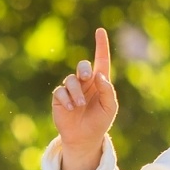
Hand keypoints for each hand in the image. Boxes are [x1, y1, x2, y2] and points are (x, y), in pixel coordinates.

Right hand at [52, 27, 116, 169]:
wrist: (85, 138)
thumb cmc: (99, 122)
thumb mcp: (109, 107)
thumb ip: (107, 91)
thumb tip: (99, 74)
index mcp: (99, 82)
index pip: (101, 60)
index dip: (101, 45)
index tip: (100, 30)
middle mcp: (85, 82)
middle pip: (83, 66)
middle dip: (84, 69)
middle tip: (87, 77)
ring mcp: (71, 90)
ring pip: (71, 80)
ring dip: (76, 92)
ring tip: (79, 105)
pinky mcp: (60, 98)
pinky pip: (60, 92)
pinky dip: (66, 99)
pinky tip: (71, 108)